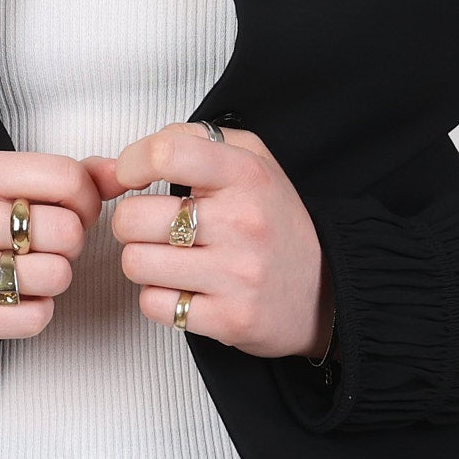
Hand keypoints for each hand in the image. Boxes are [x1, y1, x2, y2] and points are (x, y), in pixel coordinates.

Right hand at [0, 152, 102, 365]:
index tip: (71, 213)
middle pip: (68, 230)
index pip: (66, 176)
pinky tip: (11, 301)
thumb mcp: (12, 191)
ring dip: (54, 281)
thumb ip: (71, 178)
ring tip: (26, 274)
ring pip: (57, 275)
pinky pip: (36, 316)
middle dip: (70, 246)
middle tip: (43, 249)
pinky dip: (35, 313)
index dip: (86, 201)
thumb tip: (121, 172)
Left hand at [82, 123, 334, 360]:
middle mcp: (243, 222)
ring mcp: (237, 274)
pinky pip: (153, 304)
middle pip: (133, 217)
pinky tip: (185, 288)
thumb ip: (193, 140)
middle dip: (132, 222)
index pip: (166, 153)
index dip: (132, 162)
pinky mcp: (229, 319)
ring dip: (144, 262)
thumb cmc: (274, 221)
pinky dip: (160, 298)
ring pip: (135, 263)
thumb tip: (134, 157)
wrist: (326, 290)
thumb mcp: (250, 159)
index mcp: (246, 174)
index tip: (132, 176)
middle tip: (155, 226)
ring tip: (171, 258)